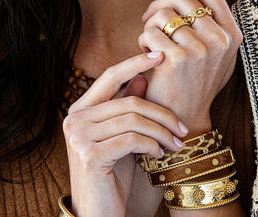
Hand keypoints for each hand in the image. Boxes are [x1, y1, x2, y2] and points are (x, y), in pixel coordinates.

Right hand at [63, 52, 187, 216]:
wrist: (98, 213)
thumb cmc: (112, 173)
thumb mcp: (123, 136)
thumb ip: (127, 106)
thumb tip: (141, 77)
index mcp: (81, 109)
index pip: (110, 76)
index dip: (134, 63)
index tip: (158, 56)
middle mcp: (75, 118)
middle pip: (130, 101)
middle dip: (162, 113)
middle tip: (181, 127)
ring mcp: (79, 135)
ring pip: (134, 118)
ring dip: (161, 132)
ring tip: (175, 144)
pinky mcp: (89, 154)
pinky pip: (132, 138)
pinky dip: (152, 145)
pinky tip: (158, 156)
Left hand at [139, 0, 242, 135]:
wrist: (183, 116)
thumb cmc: (194, 83)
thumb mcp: (216, 55)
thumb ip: (211, 26)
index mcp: (231, 34)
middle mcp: (220, 40)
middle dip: (158, 5)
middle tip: (148, 19)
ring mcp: (200, 49)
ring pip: (163, 15)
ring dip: (149, 26)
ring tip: (149, 42)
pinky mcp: (177, 59)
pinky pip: (150, 32)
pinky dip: (143, 40)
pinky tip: (145, 54)